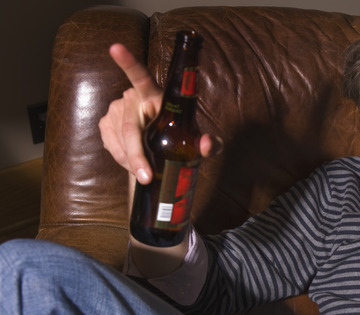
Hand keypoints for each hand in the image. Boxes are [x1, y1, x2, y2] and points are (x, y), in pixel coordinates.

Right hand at [98, 43, 221, 183]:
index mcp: (156, 95)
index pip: (140, 76)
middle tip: (146, 176)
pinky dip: (123, 160)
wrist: (163, 149)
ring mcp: (116, 109)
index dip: (128, 62)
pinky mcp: (105, 123)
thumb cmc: (182, 139)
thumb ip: (210, 144)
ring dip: (132, 161)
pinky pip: (111, 145)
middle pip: (131, 128)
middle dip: (138, 156)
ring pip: (121, 141)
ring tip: (146, 171)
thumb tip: (207, 144)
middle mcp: (132, 98)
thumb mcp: (198, 144)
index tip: (115, 47)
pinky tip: (133, 163)